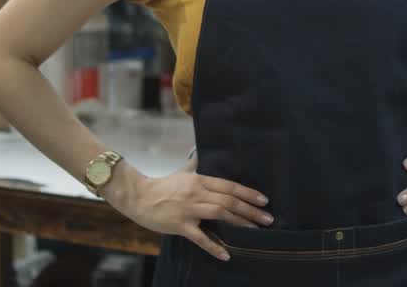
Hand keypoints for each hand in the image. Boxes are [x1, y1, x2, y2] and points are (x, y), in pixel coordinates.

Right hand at [110, 155, 272, 261]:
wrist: (138, 196)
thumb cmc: (162, 185)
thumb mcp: (182, 172)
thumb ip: (194, 164)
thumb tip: (200, 152)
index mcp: (199, 180)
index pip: (229, 186)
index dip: (248, 193)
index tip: (263, 200)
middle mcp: (197, 193)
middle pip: (229, 201)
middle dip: (250, 210)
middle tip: (267, 219)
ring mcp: (188, 209)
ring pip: (220, 214)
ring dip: (240, 223)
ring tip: (255, 231)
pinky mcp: (180, 225)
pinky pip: (200, 237)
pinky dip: (214, 246)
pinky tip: (226, 254)